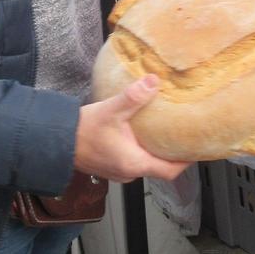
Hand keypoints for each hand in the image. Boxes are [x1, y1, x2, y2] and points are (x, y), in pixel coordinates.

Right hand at [75, 75, 189, 182]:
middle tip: (183, 135)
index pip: (170, 171)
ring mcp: (119, 170)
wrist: (57, 140)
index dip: (186, 161)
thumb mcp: (112, 110)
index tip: (197, 148)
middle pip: (160, 167)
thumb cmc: (83, 131)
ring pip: (146, 163)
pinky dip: (142, 149)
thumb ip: (134, 97)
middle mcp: (129, 172)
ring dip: (156, 150)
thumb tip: (154, 81)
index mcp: (134, 163)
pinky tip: (141, 133)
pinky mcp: (110, 165)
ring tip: (165, 131)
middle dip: (172, 153)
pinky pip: (133, 160)